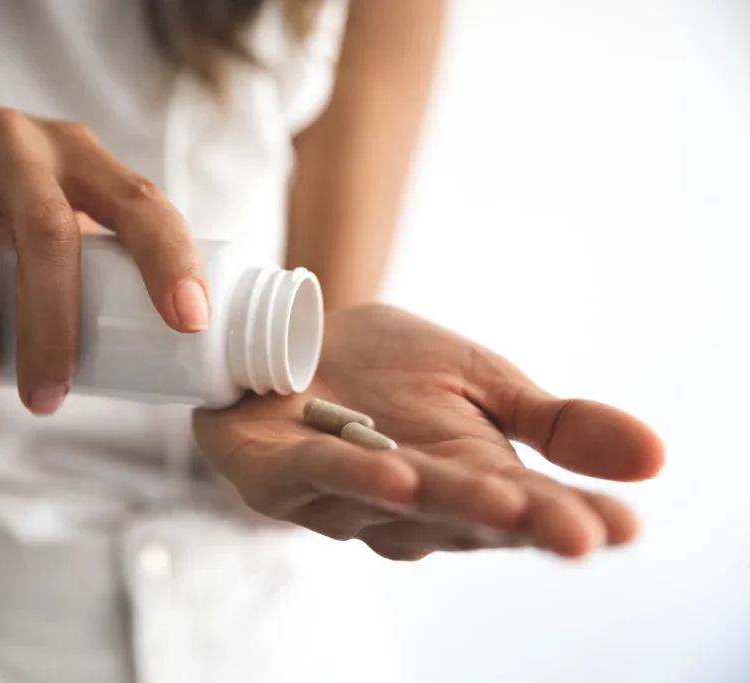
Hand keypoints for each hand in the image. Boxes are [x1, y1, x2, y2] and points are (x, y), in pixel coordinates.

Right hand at [0, 91, 206, 413]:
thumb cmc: (3, 183)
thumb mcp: (56, 188)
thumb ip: (96, 244)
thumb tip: (153, 349)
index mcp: (79, 154)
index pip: (141, 203)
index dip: (171, 261)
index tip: (190, 325)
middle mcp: (19, 145)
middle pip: (49, 239)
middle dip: (54, 332)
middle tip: (49, 402)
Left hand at [194, 304, 664, 559]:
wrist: (292, 334)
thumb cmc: (384, 367)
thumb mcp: (481, 380)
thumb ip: (552, 423)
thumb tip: (654, 455)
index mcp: (463, 483)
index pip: (524, 510)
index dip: (569, 521)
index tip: (623, 527)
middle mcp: (406, 505)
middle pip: (468, 518)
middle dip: (521, 523)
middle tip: (579, 531)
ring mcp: (338, 497)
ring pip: (397, 505)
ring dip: (447, 502)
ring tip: (502, 499)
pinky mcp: (275, 477)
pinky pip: (317, 477)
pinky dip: (356, 475)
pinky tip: (399, 472)